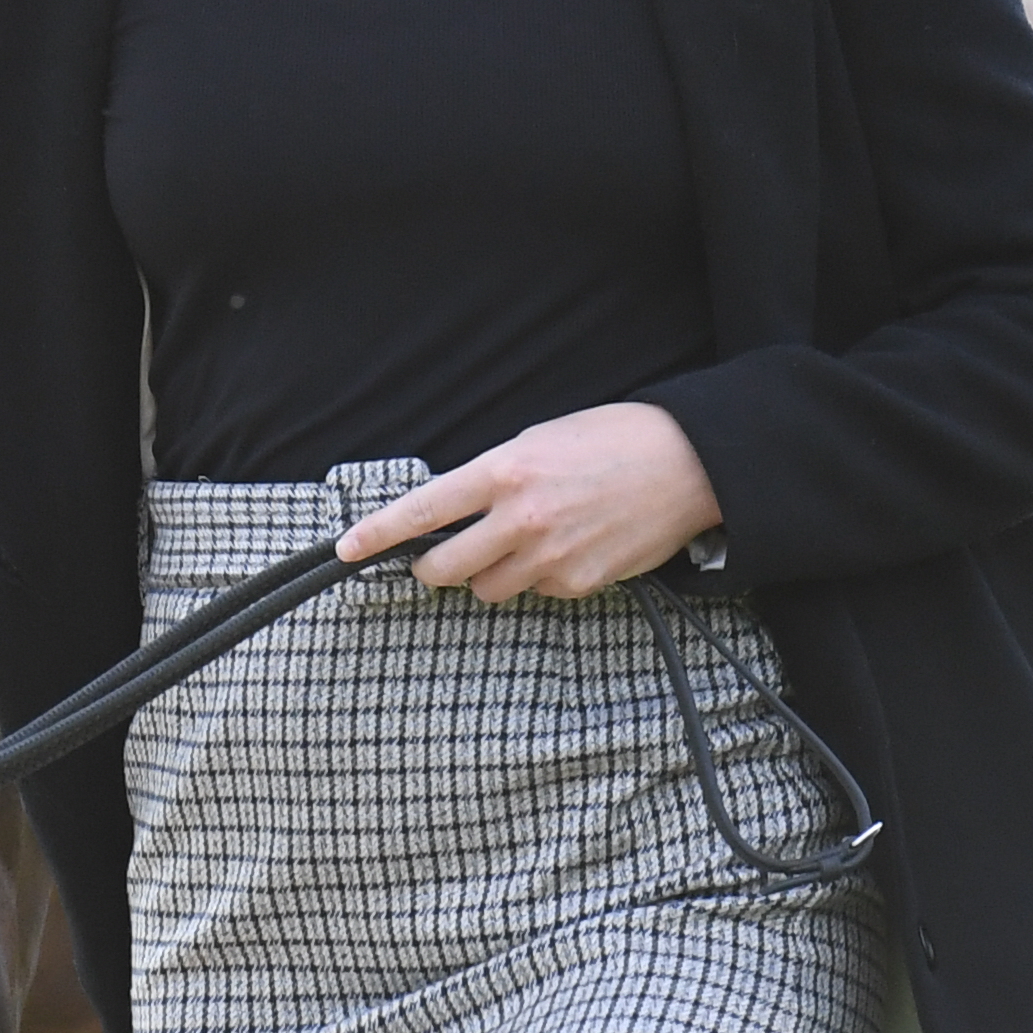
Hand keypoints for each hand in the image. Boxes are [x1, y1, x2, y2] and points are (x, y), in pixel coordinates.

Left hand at [337, 405, 724, 603]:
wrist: (686, 465)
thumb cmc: (610, 440)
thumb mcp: (539, 441)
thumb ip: (493, 479)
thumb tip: (456, 512)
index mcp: (504, 471)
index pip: (424, 509)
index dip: (379, 533)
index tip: (347, 549)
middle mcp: (520, 519)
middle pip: (445, 568)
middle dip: (431, 569)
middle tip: (434, 560)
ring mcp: (550, 557)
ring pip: (488, 588)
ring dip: (489, 574)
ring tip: (521, 542)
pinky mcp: (580, 583)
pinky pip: (538, 592)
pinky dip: (540, 577)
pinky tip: (567, 547)